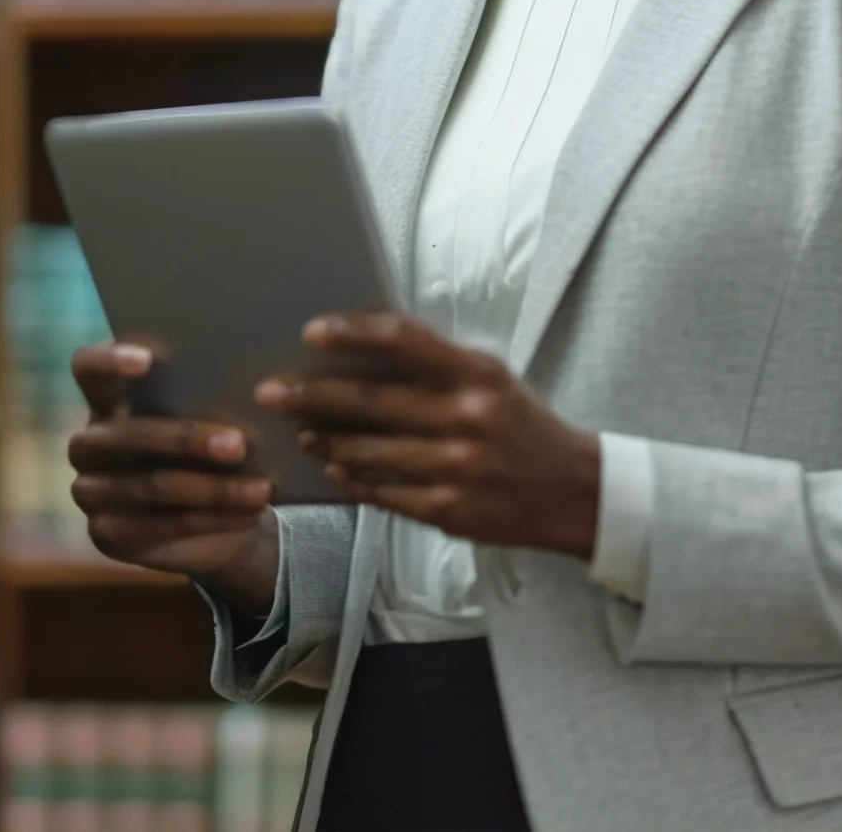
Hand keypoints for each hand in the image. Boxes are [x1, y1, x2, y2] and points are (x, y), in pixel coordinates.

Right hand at [67, 341, 279, 617]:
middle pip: (127, 435)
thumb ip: (211, 402)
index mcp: (105, 400)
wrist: (210, 516)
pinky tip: (246, 515)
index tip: (147, 360)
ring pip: (152, 486)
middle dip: (185, 439)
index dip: (109, 361)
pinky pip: (160, 528)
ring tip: (260, 489)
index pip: (87, 369)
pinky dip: (210, 521)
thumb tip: (253, 391)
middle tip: (238, 445)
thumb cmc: (208, 448)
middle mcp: (88, 445)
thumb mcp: (209, 420)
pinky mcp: (106, 535)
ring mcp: (91, 493)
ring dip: (213, 490)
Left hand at [256, 313, 601, 560]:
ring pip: (369, 452)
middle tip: (270, 391)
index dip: (353, 333)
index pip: (404, 341)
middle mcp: (464, 418)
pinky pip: (383, 493)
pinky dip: (353, 479)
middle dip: (312, 395)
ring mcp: (454, 468)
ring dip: (326, 440)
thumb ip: (435, 366)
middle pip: (372, 401)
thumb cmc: (520, 424)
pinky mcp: (447, 510)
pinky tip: (334, 467)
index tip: (311, 332)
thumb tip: (361, 351)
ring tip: (301, 430)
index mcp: (475, 374)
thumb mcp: (490, 379)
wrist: (571, 491)